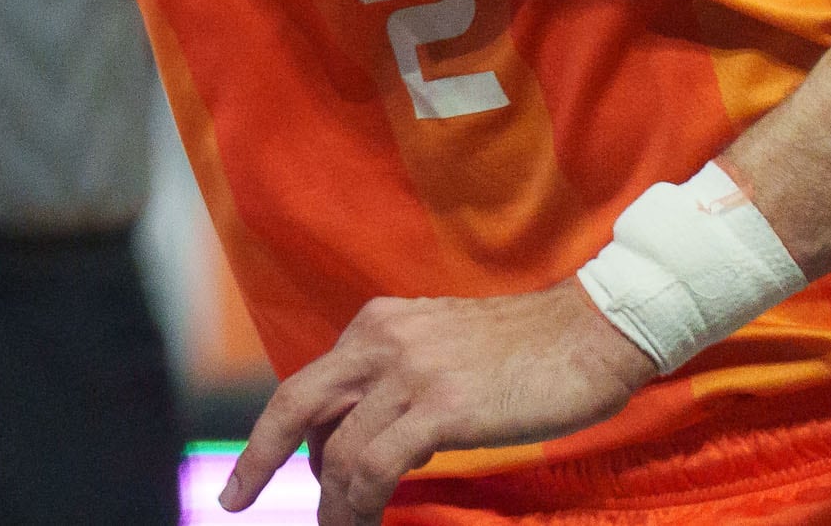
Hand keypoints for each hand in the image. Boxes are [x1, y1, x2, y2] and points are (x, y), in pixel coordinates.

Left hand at [224, 282, 650, 520]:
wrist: (595, 330)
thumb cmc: (530, 349)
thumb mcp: (442, 347)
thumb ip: (398, 378)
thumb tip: (367, 432)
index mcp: (376, 325)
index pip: (310, 384)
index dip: (277, 431)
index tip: (254, 466)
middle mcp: (380, 341)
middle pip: (297, 404)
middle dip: (258, 456)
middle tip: (235, 497)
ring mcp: (409, 373)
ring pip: (340, 449)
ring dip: (331, 502)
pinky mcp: (442, 408)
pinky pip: (377, 464)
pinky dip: (360, 502)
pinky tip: (362, 522)